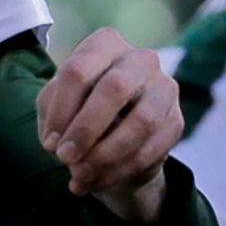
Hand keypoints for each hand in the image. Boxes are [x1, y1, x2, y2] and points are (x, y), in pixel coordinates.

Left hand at [37, 28, 182, 219]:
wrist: (112, 136)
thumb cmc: (77, 111)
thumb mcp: (55, 106)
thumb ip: (52, 116)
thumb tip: (57, 143)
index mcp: (105, 44)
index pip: (79, 70)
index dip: (61, 110)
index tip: (49, 142)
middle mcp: (140, 59)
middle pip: (114, 89)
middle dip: (85, 129)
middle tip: (64, 158)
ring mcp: (165, 88)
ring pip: (141, 122)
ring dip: (105, 155)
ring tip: (79, 175)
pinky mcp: (176, 121)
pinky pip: (152, 149)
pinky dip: (120, 171)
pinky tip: (97, 181)